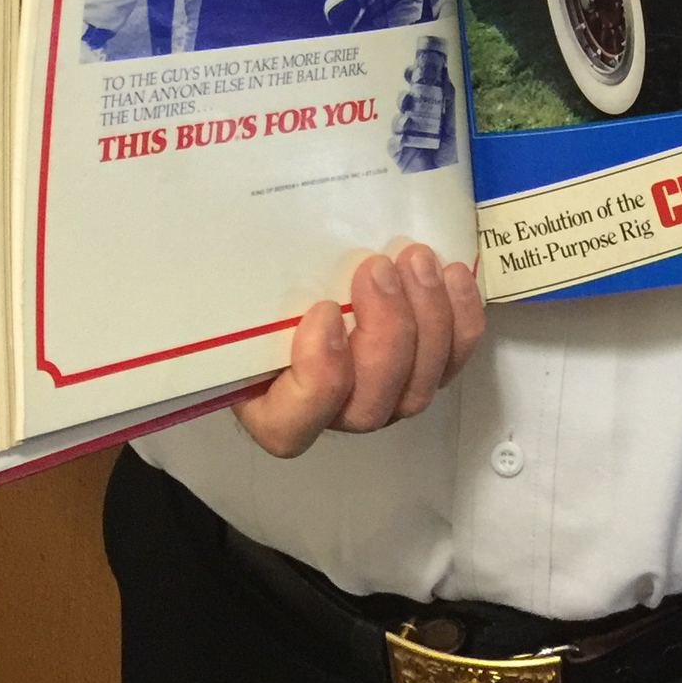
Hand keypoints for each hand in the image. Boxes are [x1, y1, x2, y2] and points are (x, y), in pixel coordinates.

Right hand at [232, 246, 483, 455]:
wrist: (302, 284)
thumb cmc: (261, 297)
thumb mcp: (236, 298)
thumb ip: (236, 295)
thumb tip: (220, 256)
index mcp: (271, 406)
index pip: (292, 426)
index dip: (317, 375)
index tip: (322, 310)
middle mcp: (332, 416)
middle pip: (368, 406)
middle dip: (384, 332)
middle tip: (377, 268)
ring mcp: (383, 398)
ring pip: (417, 388)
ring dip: (426, 319)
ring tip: (416, 260)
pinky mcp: (423, 371)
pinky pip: (452, 361)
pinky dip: (460, 318)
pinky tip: (453, 274)